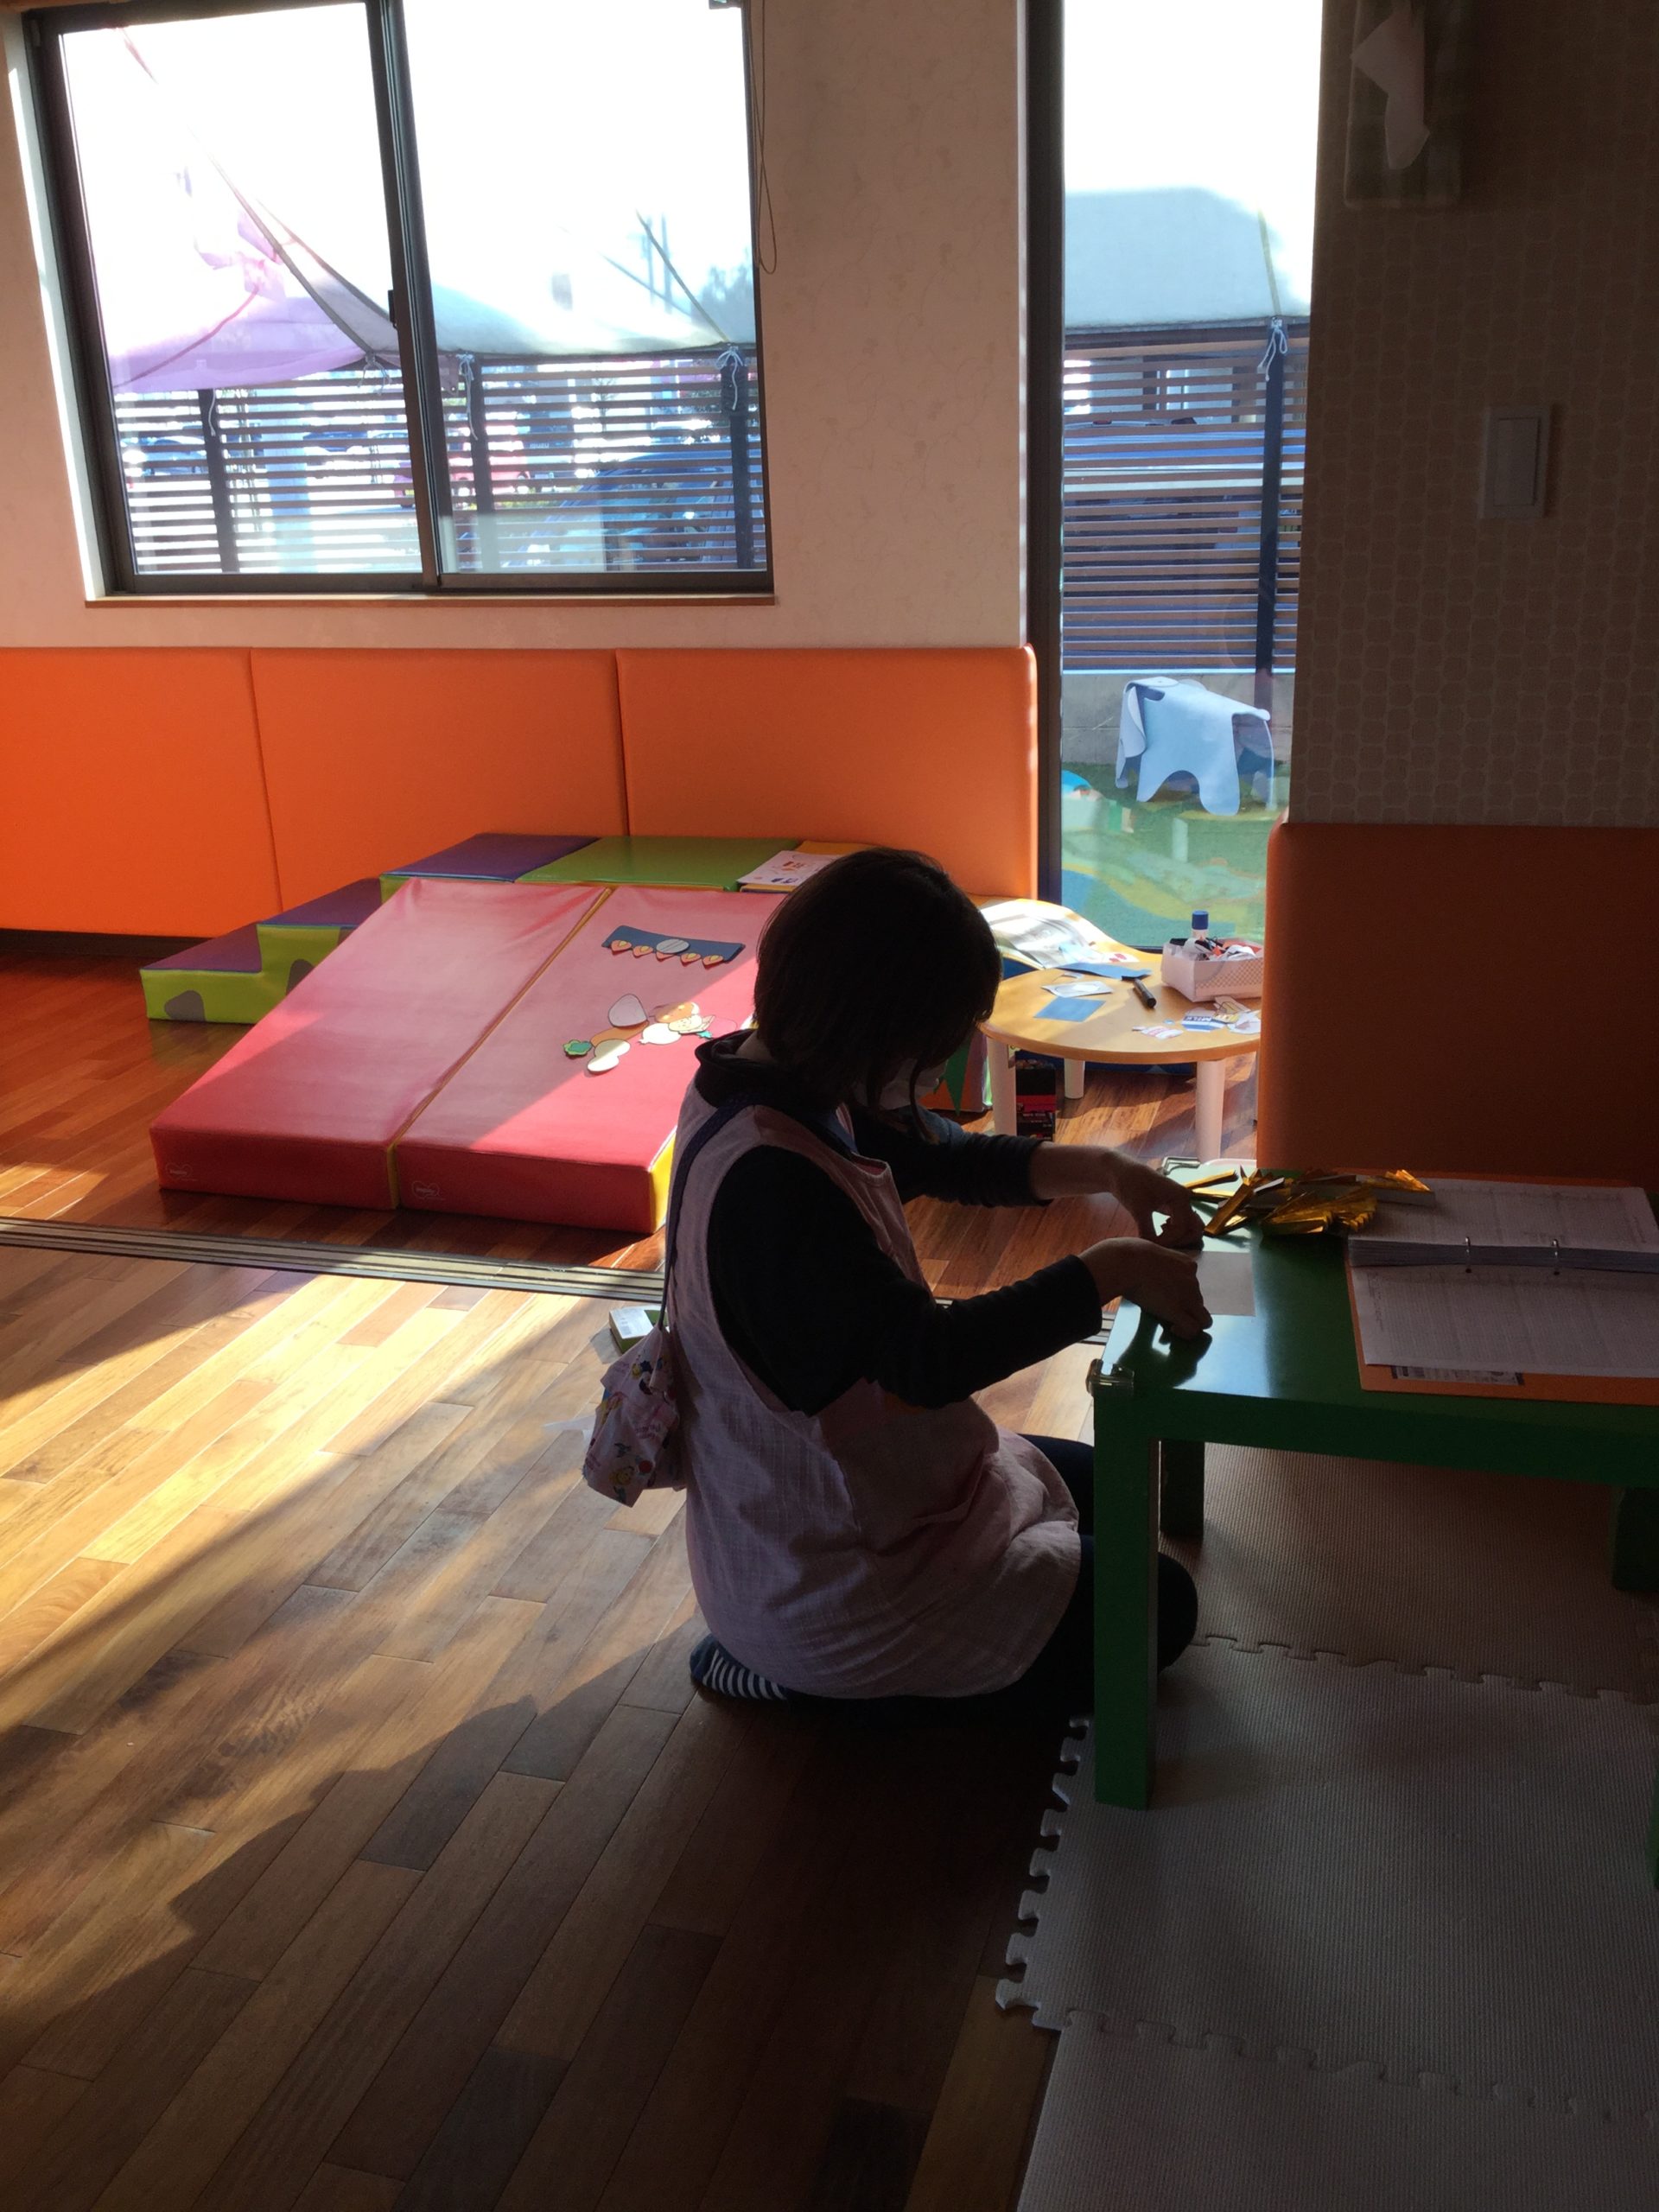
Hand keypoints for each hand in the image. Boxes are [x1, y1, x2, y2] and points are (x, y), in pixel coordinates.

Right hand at [1081, 1237, 1210, 1338]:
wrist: (1127, 1262)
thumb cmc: (1130, 1255)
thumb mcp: (1151, 1253)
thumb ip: (1158, 1263)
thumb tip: (1146, 1268)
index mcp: (1187, 1264)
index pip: (1192, 1282)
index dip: (1182, 1292)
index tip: (1167, 1295)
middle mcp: (1192, 1280)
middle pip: (1197, 1300)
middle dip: (1184, 1308)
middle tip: (1165, 1311)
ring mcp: (1188, 1297)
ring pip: (1202, 1317)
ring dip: (1188, 1321)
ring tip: (1170, 1324)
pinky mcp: (1179, 1311)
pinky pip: (1193, 1328)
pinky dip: (1186, 1333)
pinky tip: (1172, 1330)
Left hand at [1105, 1156, 1205, 1247]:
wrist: (1121, 1172)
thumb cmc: (1130, 1186)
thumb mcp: (1138, 1210)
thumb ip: (1147, 1231)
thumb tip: (1152, 1250)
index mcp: (1181, 1197)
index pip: (1183, 1227)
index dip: (1169, 1240)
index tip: (1152, 1244)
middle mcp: (1185, 1199)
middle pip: (1195, 1228)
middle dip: (1181, 1240)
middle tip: (1161, 1244)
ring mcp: (1180, 1202)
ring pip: (1190, 1226)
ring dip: (1179, 1237)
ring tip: (1160, 1237)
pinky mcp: (1173, 1206)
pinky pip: (1182, 1223)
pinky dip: (1175, 1231)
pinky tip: (1160, 1231)